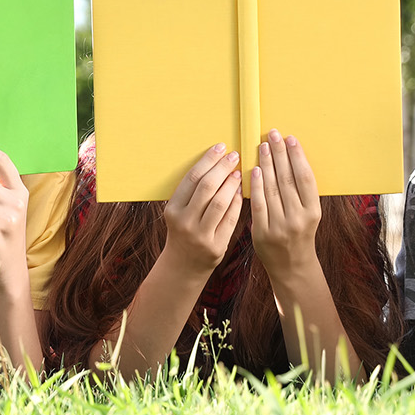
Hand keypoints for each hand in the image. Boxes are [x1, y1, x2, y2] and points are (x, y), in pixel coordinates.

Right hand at [163, 143, 243, 272]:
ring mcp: (200, 235)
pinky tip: (241, 191)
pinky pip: (230, 219)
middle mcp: (184, 221)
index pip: (192, 179)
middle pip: (206, 188)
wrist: (183, 266)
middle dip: (222, 168)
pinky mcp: (216, 246)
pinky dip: (237, 203)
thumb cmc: (183, 231)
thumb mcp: (178, 212)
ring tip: (238, 172)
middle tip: (234, 156)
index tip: (221, 148)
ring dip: (231, 184)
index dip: (208, 160)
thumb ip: (192, 193)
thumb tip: (214, 163)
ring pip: (220, 203)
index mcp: (173, 209)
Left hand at [249, 130, 322, 275]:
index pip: (305, 178)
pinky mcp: (263, 233)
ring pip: (272, 189)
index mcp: (314, 211)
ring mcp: (280, 226)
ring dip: (266, 164)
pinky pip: (259, 204)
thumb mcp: (308, 214)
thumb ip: (300, 192)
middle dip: (280, 154)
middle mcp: (299, 218)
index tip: (291, 138)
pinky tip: (254, 170)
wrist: (291, 267)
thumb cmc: (299, 234)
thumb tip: (290, 158)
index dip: (298, 156)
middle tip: (273, 134)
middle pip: (287, 179)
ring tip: (262, 146)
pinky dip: (256, 186)